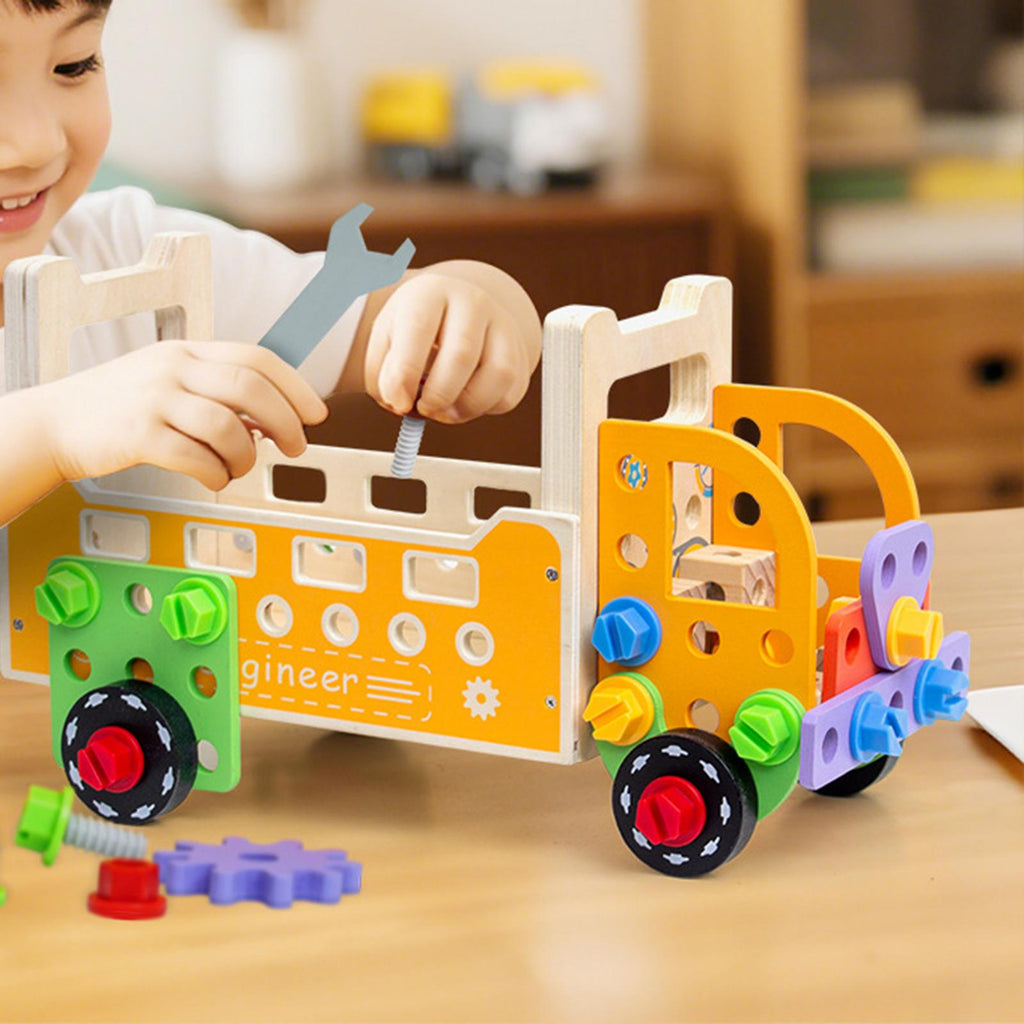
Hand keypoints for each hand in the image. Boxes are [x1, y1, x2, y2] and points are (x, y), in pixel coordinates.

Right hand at [38, 341, 327, 489]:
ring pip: (227, 426)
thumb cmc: (124, 406)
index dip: (295, 387)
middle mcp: (173, 368)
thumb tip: (272, 421)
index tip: (316, 414)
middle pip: (250, 387)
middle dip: (285, 421)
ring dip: (247, 455)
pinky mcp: (137, 434)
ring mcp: (154, 399)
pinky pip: (195, 457)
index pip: (256, 358)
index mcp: (188, 352)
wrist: (56, 421)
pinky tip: (215, 478)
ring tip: (240, 467)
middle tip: (295, 447)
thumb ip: (218, 393)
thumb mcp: (171, 382)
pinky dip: (217, 474)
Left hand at [364, 272, 533, 422]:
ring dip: (467, 406)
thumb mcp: (386, 340)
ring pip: (498, 375)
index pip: (419, 329)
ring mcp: (502, 325)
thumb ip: (382, 372)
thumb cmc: (417, 331)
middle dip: (439, 395)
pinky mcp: (519, 353)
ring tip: (445, 411)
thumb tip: (400, 402)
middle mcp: (472, 302)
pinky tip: (465, 402)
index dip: (405, 374)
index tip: (398, 401)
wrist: (455, 314)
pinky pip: (510, 393)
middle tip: (424, 409)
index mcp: (431, 292)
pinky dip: (486, 409)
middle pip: (462, 354)